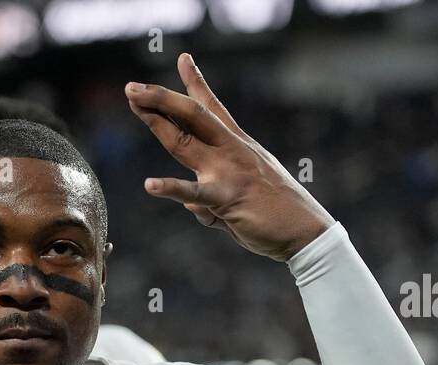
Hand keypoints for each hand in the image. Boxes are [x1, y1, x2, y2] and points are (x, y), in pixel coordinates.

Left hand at [126, 54, 332, 260]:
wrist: (305, 232)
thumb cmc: (275, 213)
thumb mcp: (242, 194)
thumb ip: (211, 195)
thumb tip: (191, 205)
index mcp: (237, 145)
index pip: (212, 109)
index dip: (195, 83)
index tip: (182, 59)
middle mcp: (231, 150)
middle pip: (191, 115)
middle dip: (161, 98)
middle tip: (132, 87)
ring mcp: (228, 171)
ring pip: (185, 141)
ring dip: (157, 122)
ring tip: (135, 105)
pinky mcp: (227, 198)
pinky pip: (194, 193)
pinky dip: (172, 188)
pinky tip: (150, 185)